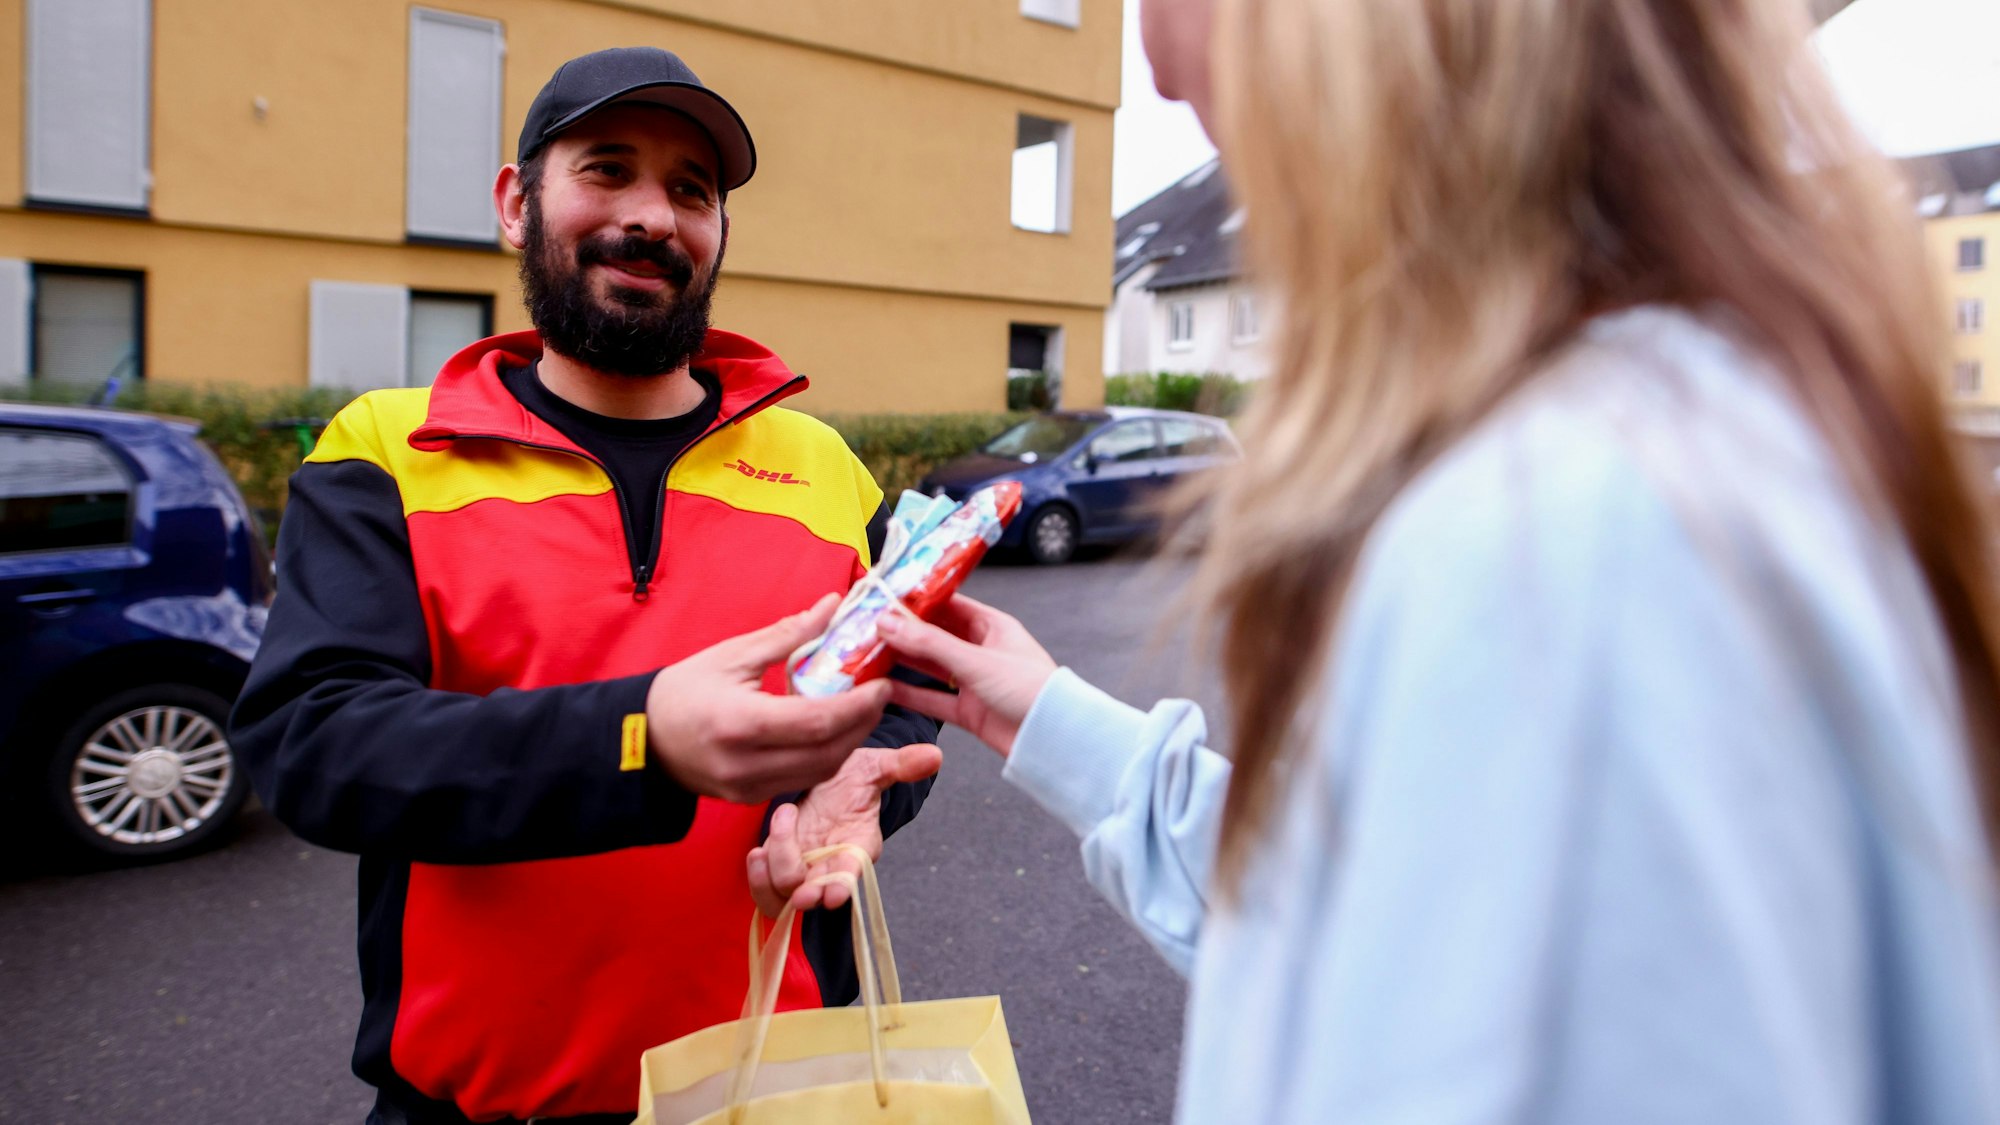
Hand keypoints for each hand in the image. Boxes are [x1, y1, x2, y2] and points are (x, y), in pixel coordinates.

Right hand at [647, 593, 892, 802]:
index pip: (817, 722)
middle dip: (863, 724)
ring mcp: (748, 787)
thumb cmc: (681, 690)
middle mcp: (747, 764)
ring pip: (820, 771)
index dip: (858, 706)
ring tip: (861, 709)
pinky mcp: (750, 798)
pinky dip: (825, 755)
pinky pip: (802, 780)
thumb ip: (788, 635)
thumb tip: (833, 605)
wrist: (640, 739)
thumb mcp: (731, 655)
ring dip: (849, 742)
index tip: (882, 684)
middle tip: (880, 693)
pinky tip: (831, 729)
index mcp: (740, 723)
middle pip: (827, 752)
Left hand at [746, 742, 942, 917]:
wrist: (828, 781)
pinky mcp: (779, 866)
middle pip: (815, 891)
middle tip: (798, 889)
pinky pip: (766, 888)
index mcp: (858, 846)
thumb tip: (934, 756)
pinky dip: (757, 877)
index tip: (833, 896)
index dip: (844, 885)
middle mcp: (830, 864)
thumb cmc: (852, 777)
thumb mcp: (875, 766)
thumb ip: (900, 765)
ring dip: (772, 879)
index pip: (854, 872)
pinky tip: (756, 853)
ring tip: (764, 849)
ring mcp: (803, 868)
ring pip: (784, 895)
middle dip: (805, 894)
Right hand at [874, 594, 1055, 757]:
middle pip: (933, 635)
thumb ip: (930, 643)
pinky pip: (931, 698)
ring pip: (929, 667)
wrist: (1055, 740)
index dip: (916, 600)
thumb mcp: (977, 661)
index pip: (947, 603)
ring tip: (865, 654)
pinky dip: (908, 694)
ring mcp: (973, 681)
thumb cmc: (1033, 691)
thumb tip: (889, 622)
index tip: (885, 597)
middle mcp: (981, 650)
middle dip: (901, 632)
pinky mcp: (968, 711)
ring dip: (900, 661)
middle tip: (866, 627)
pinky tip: (882, 688)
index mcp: (992, 626)